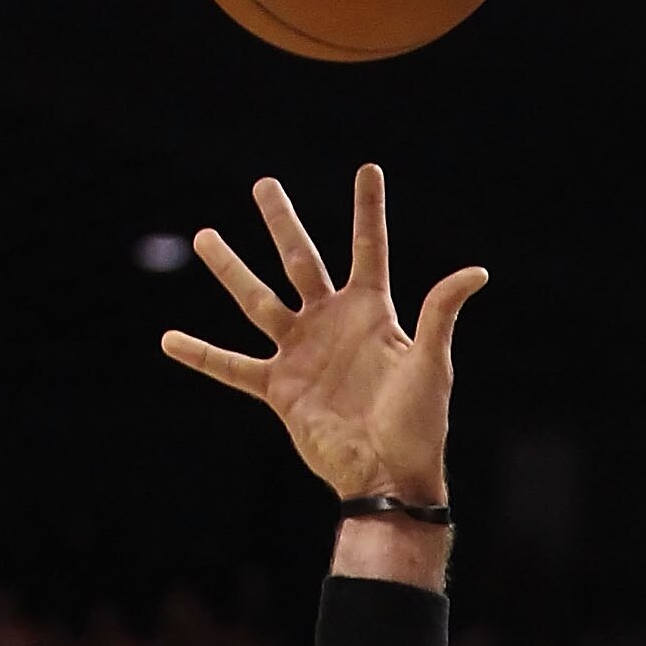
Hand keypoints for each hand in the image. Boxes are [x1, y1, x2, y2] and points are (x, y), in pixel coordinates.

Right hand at [160, 167, 484, 501]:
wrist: (386, 476)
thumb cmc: (417, 424)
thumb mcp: (430, 364)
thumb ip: (440, 313)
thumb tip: (476, 271)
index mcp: (371, 312)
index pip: (369, 248)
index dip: (368, 210)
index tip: (368, 169)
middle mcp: (331, 324)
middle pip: (300, 260)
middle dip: (282, 222)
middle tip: (263, 185)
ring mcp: (302, 353)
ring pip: (258, 300)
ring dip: (231, 269)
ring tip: (204, 236)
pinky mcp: (279, 388)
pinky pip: (233, 366)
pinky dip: (201, 354)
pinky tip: (169, 339)